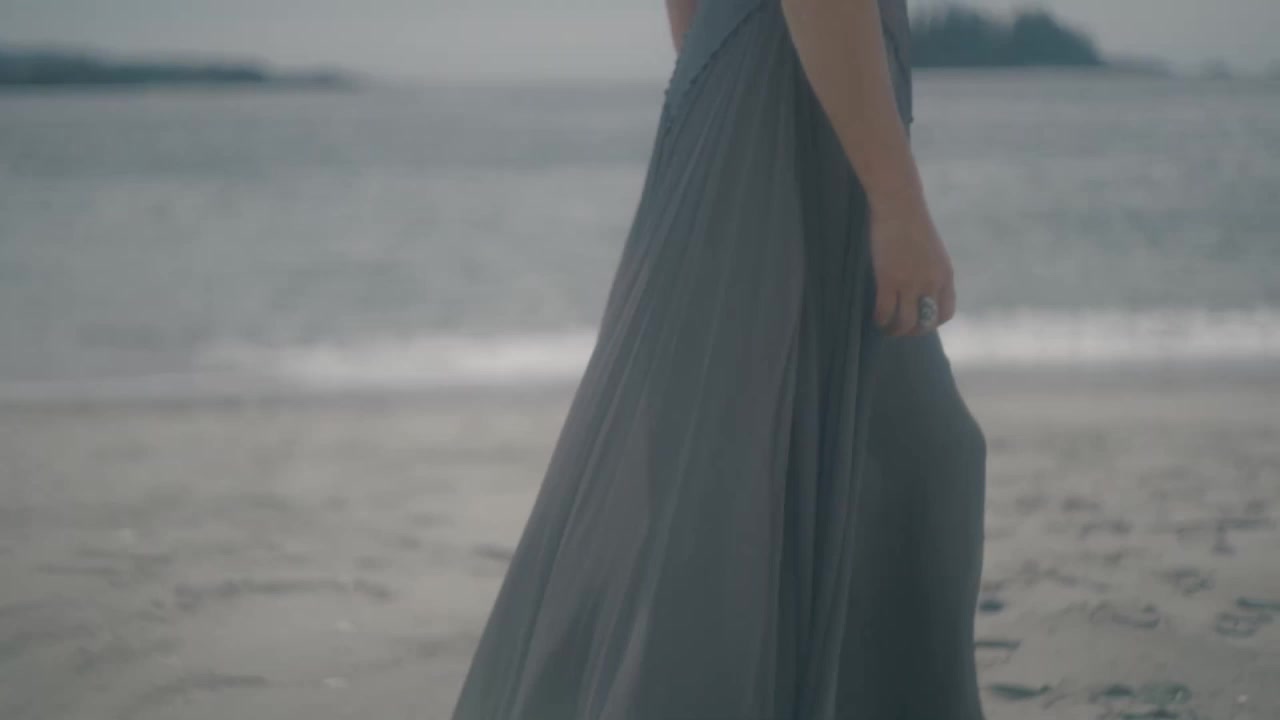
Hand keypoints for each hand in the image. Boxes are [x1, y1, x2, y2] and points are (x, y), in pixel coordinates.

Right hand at [868, 192, 956, 336]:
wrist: (899, 204)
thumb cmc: (911, 222)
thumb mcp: (931, 250)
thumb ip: (930, 271)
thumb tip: (919, 289)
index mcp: (945, 275)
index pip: (945, 313)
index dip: (932, 323)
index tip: (918, 322)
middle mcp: (932, 283)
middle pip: (926, 323)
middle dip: (912, 331)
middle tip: (898, 329)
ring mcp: (911, 283)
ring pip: (905, 322)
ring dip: (894, 330)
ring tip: (884, 327)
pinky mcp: (889, 280)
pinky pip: (885, 311)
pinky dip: (880, 319)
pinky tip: (874, 317)